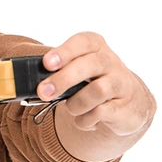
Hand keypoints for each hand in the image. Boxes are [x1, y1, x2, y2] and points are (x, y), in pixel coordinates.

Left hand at [37, 32, 153, 134]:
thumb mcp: (76, 67)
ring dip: (76, 104)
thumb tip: (31, 82)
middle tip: (43, 92)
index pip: (82, 42)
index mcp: (95, 46)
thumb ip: (57, 70)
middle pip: (88, 66)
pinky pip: (102, 112)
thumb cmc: (92, 79)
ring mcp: (120, 83)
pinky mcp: (124, 106)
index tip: (47, 63)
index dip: (64, 52)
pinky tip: (83, 119)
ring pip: (97, 90)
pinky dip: (86, 119)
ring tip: (71, 108)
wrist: (130, 100)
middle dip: (62, 80)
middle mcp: (110, 61)